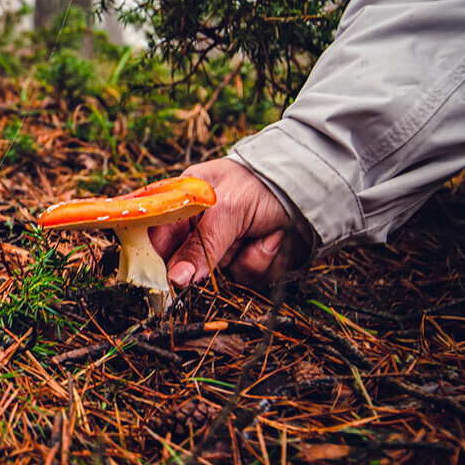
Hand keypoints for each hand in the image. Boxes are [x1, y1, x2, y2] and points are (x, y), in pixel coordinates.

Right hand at [150, 159, 308, 286]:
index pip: (153, 235)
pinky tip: (273, 239)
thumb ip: (200, 245)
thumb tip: (176, 280)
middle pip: (183, 266)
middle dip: (208, 263)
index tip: (159, 279)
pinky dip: (262, 260)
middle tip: (225, 251)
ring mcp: (221, 247)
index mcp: (182, 203)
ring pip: (217, 277)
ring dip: (244, 258)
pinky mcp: (244, 262)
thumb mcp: (227, 209)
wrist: (312, 190)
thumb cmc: (261, 184)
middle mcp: (197, 228)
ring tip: (261, 233)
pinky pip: (245, 277)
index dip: (152, 258)